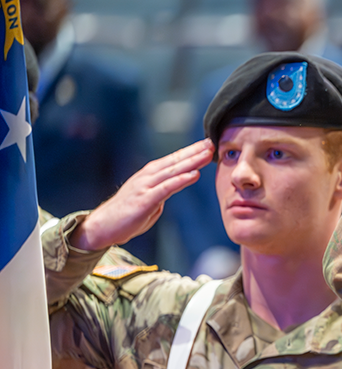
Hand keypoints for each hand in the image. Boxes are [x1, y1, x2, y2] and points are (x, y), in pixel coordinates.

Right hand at [71, 139, 213, 251]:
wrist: (103, 226)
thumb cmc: (127, 214)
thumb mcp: (151, 199)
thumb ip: (164, 191)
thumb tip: (177, 185)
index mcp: (150, 175)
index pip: (174, 160)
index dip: (191, 151)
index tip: (207, 144)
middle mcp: (148, 176)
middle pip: (175, 161)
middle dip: (194, 152)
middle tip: (211, 143)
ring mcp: (145, 187)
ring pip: (172, 171)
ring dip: (191, 162)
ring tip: (207, 155)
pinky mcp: (144, 199)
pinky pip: (165, 188)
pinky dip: (180, 180)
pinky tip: (193, 175)